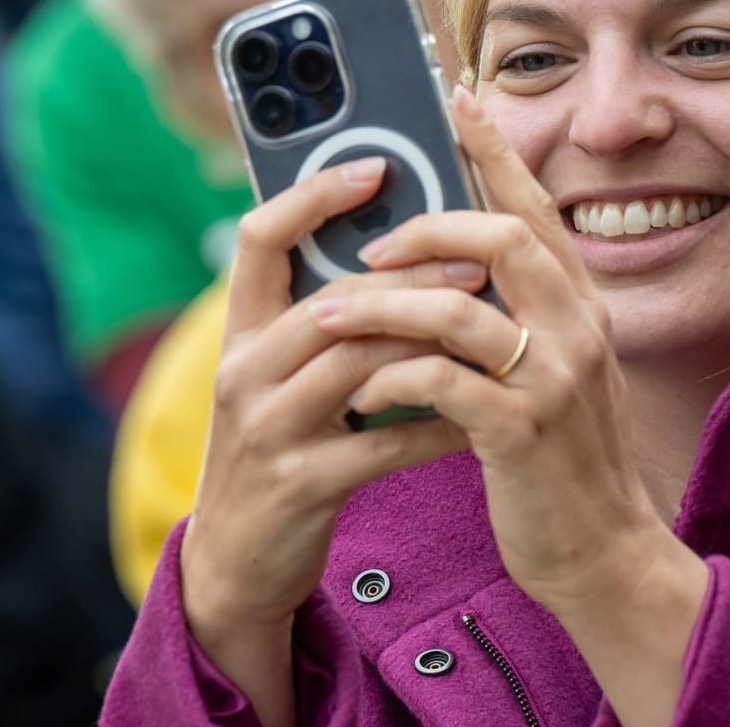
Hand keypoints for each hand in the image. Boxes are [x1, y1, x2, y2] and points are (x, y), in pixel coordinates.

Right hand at [178, 158, 477, 668]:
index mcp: (243, 335)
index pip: (258, 239)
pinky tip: (483, 408)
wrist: (241, 563)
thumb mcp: (288, 378)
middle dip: (409, 273)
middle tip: (476, 255)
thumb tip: (411, 247)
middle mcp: (244, 372)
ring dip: (430, 335)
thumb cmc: (286, 449)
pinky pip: (384, 439)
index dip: (312, 195)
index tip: (376, 165)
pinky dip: (440, 420)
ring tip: (488, 315)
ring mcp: (269, 429)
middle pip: (332, 299)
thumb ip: (331, 321)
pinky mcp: (302, 483)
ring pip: (358, 361)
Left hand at [312, 89, 707, 723]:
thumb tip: (454, 261)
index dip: (494, 150)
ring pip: (458, 307)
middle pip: (504, 236)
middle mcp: (579, 328)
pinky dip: (389, 379)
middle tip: (371, 245)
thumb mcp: (553, 371)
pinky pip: (440, 382)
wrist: (602, 552)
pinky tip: (362, 394)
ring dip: (384, 305)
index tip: (456, 99)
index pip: (536, 207)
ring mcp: (554, 379)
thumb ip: (520, 314)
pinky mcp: (520, 432)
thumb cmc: (559, 459)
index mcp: (582, 305)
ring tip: (332, 316)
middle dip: (427, 225)